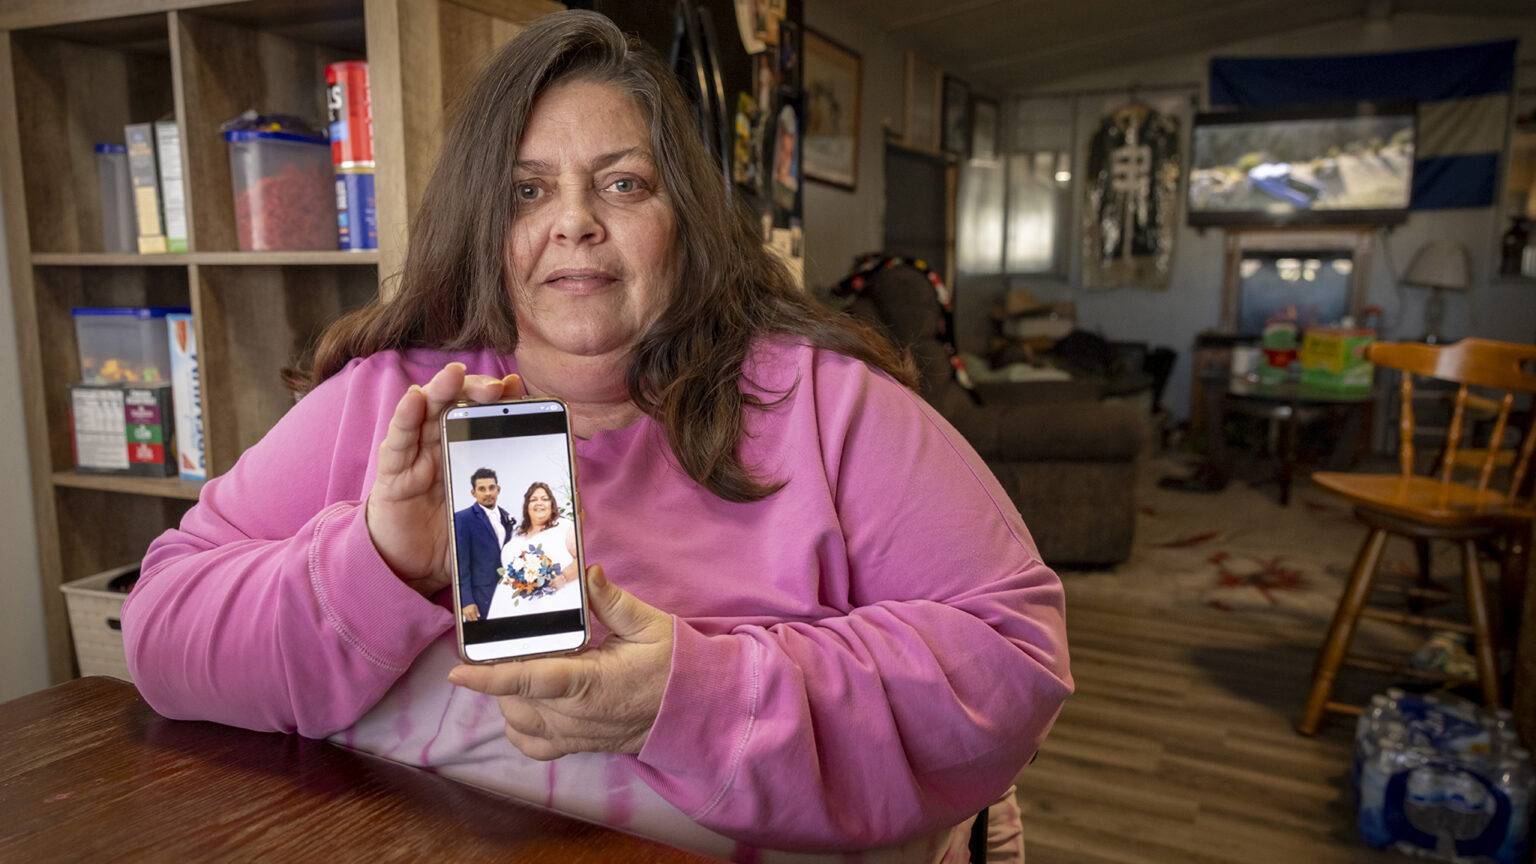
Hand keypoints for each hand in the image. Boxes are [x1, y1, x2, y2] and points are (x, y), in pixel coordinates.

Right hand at [366, 363, 522, 596]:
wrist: (413, 572)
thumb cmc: (455, 541)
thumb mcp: (498, 525)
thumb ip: (534, 514)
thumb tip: (580, 509)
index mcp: (471, 455)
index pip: (486, 417)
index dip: (500, 400)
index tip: (517, 387)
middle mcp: (443, 447)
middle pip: (458, 405)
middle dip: (475, 390)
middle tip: (494, 388)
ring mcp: (417, 457)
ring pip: (427, 412)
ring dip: (440, 389)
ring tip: (453, 374)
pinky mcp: (393, 474)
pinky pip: (398, 441)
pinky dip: (405, 417)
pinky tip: (414, 400)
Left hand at [447, 565, 673, 759]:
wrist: (696, 710)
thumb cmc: (675, 664)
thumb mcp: (648, 624)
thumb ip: (610, 600)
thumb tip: (585, 571)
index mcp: (590, 682)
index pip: (528, 681)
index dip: (489, 677)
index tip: (458, 671)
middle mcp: (576, 715)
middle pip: (515, 699)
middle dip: (499, 673)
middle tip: (501, 644)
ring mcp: (575, 735)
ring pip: (519, 722)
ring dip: (507, 697)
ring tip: (517, 666)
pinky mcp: (578, 746)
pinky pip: (534, 747)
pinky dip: (519, 728)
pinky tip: (522, 705)